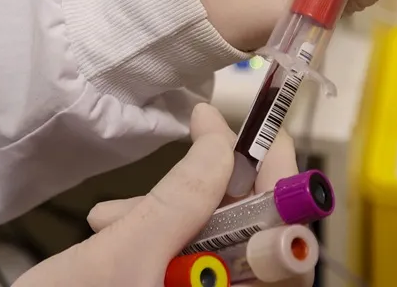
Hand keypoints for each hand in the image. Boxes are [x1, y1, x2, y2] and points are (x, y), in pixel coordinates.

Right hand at [14, 104, 309, 286]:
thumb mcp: (118, 257)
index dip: (280, 177)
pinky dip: (157, 241)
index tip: (261, 130)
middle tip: (192, 150)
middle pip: (253, 240)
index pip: (286, 239)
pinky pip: (188, 267)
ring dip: (171, 216)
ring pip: (215, 250)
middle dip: (213, 192)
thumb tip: (218, 140)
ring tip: (110, 215)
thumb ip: (178, 198)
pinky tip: (112, 231)